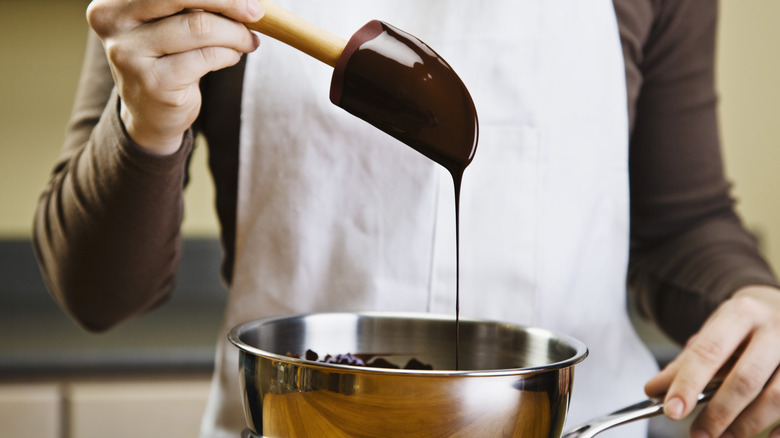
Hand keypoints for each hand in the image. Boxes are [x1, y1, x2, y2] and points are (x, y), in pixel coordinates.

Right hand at [87, 0, 263, 153]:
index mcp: (113, 1)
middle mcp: (113, 22)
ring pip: (200, 27)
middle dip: (228, 2)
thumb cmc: (166, 58)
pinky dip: (228, 55)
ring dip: (235, 34)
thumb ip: (192, 6)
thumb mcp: (170, 23)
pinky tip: (231, 57)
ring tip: (246, 41)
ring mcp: (130, 54)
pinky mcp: (154, 82)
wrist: (150, 114)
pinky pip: (207, 57)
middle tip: (255, 12)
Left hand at [645, 285, 779, 437]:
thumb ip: (686, 361)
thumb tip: (655, 390)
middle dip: (718, 413)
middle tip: (698, 434)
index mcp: (740, 313)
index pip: (709, 351)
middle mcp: (774, 329)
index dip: (688, 383)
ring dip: (746, 424)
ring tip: (723, 436)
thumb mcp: (713, 332)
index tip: (672, 410)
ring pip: (776, 397)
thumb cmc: (742, 325)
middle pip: (745, 379)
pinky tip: (765, 437)